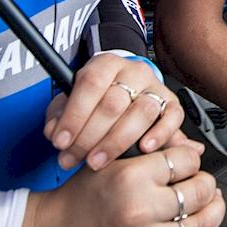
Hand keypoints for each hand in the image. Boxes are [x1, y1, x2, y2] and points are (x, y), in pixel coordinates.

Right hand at [15, 135, 226, 226]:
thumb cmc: (79, 198)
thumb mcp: (110, 163)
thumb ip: (152, 154)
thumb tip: (196, 151)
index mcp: (130, 177)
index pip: (187, 161)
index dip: (191, 161)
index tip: (186, 165)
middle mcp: (139, 210)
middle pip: (200, 191)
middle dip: (206, 185)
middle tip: (199, 185)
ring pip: (201, 226)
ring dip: (214, 214)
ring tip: (209, 208)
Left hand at [46, 53, 184, 171]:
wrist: (124, 89)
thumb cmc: (96, 99)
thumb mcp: (71, 101)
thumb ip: (59, 115)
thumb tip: (53, 133)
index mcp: (106, 64)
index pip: (91, 84)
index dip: (74, 115)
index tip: (60, 141)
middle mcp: (134, 71)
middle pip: (114, 102)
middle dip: (90, 136)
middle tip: (75, 158)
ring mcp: (156, 87)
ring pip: (142, 112)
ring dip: (117, 142)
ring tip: (97, 162)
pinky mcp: (172, 104)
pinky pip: (172, 118)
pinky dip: (160, 134)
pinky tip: (144, 149)